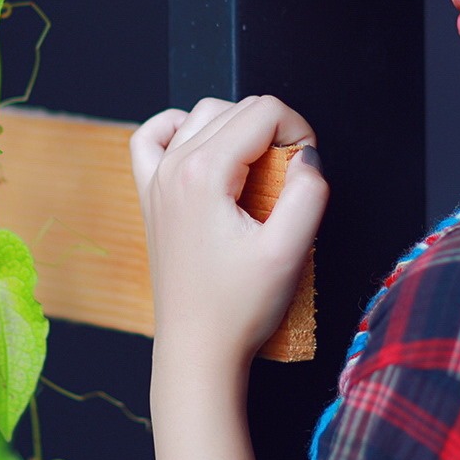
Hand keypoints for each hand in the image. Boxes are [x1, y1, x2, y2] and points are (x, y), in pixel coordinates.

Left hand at [130, 96, 328, 370]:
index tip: (308, 170)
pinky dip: (181, 130)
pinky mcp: (150, 197)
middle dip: (274, 132)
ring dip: (237, 130)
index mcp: (203, 173)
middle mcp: (172, 168)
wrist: (197, 351)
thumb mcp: (289, 251)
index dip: (299, 131)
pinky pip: (153, 137)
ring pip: (201, 114)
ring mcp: (155, 180)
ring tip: (259, 173)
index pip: (264, 111)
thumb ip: (308, 191)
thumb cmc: (239, 308)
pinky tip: (204, 152)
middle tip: (291, 181)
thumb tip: (308, 155)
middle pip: (236, 109)